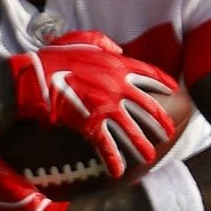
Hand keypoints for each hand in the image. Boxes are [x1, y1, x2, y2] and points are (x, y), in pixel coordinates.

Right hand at [8, 30, 178, 177]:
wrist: (36, 78)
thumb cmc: (54, 57)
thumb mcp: (81, 39)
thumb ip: (103, 42)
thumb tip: (119, 50)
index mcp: (117, 66)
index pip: (150, 75)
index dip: (164, 84)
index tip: (174, 90)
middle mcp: (118, 87)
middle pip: (148, 106)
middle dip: (160, 120)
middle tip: (168, 131)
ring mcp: (107, 107)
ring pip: (132, 130)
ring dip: (142, 144)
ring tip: (150, 156)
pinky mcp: (92, 125)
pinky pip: (107, 146)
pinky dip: (113, 160)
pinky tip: (118, 171)